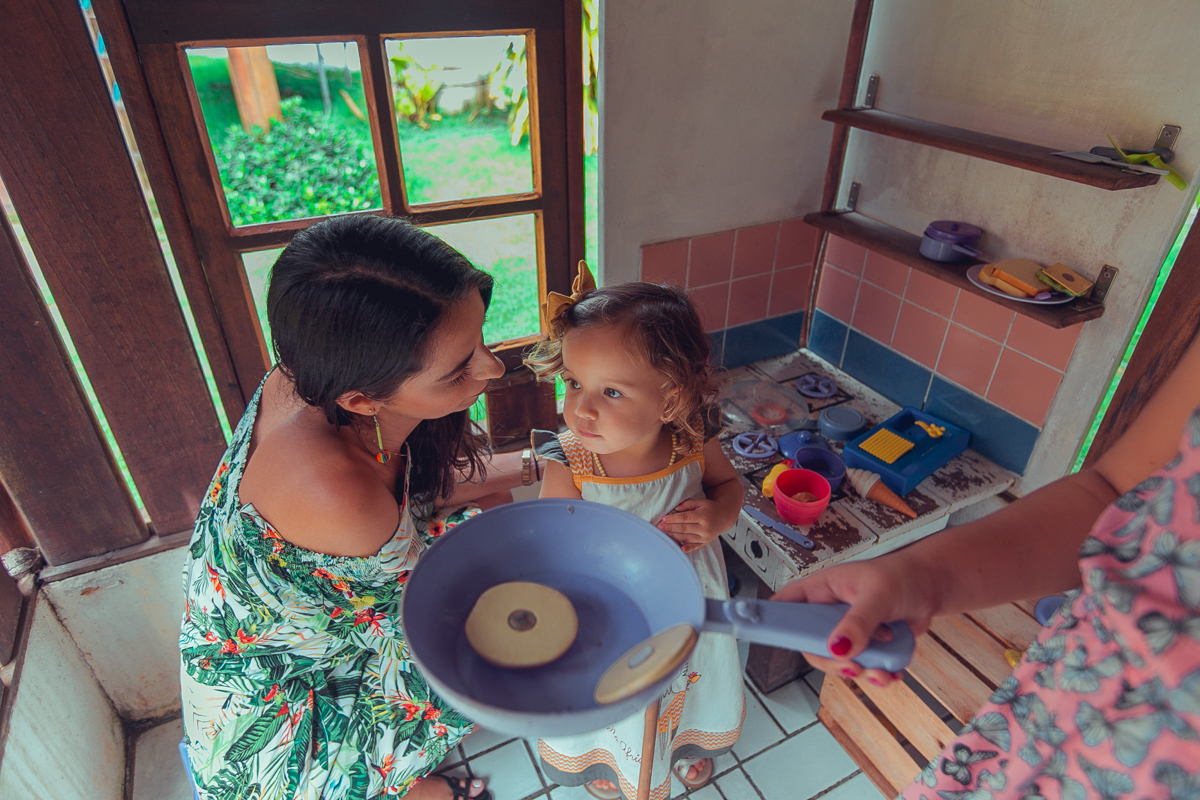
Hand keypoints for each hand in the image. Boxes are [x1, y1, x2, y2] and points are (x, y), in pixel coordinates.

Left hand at [658, 498, 738, 552]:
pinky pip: (695, 546)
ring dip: (674, 537)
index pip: (685, 518)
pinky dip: (687, 548)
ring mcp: (705, 537)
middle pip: (684, 529)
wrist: (725, 517)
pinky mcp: (705, 542)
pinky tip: (679, 548)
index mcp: (703, 516)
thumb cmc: (710, 508)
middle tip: (659, 527)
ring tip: (664, 534)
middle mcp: (705, 528)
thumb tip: (675, 508)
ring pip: (686, 538)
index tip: (663, 519)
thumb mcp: (701, 502)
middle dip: (670, 528)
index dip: (673, 519)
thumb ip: (688, 504)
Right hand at [772, 553, 937, 686]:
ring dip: (862, 672)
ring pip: (839, 663)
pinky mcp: (866, 648)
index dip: (774, 622)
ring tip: (882, 670)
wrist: (931, 588)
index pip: (786, 606)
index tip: (774, 639)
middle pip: (812, 646)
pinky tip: (892, 671)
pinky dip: (878, 676)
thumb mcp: (877, 595)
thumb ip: (857, 622)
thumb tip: (838, 648)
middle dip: (834, 663)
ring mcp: (848, 633)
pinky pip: (863, 670)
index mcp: (822, 591)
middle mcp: (829, 614)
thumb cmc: (901, 577)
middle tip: (854, 666)